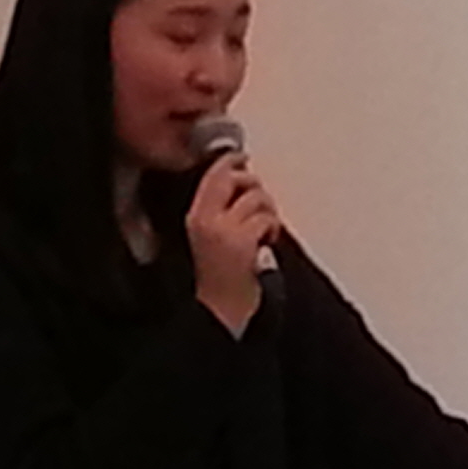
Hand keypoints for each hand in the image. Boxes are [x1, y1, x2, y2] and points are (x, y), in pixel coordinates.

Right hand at [187, 153, 280, 335]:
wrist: (220, 310)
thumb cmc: (220, 277)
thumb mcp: (211, 238)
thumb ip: (221, 211)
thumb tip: (243, 182)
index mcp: (195, 217)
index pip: (212, 175)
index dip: (230, 162)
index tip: (241, 158)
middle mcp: (206, 219)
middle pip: (234, 178)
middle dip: (253, 184)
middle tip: (260, 201)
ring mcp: (225, 230)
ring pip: (257, 198)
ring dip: (268, 211)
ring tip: (264, 230)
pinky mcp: (243, 243)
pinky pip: (266, 219)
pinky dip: (272, 228)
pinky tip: (267, 242)